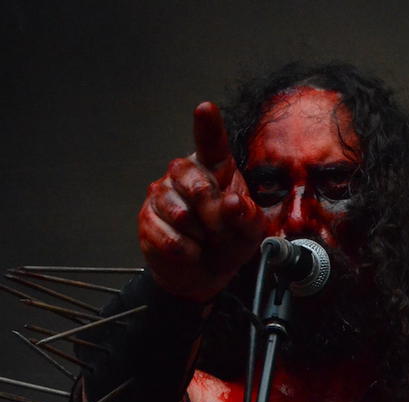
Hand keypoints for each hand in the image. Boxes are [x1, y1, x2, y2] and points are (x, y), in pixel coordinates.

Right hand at [138, 102, 264, 302]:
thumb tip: (233, 203)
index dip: (207, 127)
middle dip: (213, 214)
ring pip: (180, 213)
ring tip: (205, 240)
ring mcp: (162, 195)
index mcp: (215, 170)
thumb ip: (247, 216)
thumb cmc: (229, 242)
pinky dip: (186, 250)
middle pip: (196, 185)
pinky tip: (191, 250)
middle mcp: (185, 175)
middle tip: (221, 231)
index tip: (205, 110)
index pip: (211, 145)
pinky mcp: (148, 219)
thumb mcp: (250, 231)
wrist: (205, 273)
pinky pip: (168, 236)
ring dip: (199, 235)